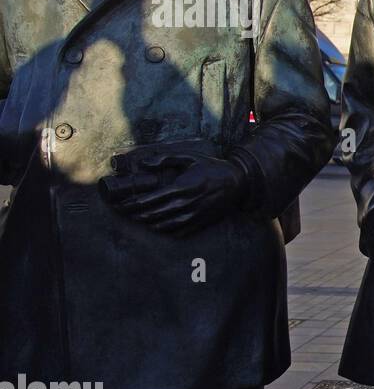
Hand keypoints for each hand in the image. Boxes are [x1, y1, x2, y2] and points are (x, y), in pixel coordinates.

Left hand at [103, 155, 247, 234]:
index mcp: (182, 187)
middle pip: (153, 214)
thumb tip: (143, 164)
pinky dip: (164, 230)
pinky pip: (178, 231)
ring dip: (147, 223)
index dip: (132, 203)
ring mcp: (193, 215)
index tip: (121, 203)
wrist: (237, 182)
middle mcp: (186, 203)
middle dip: (134, 214)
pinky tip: (156, 226)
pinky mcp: (200, 222)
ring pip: (163, 225)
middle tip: (122, 212)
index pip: (150, 199)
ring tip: (136, 219)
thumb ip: (165, 159)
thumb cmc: (211, 167)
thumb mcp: (190, 157)